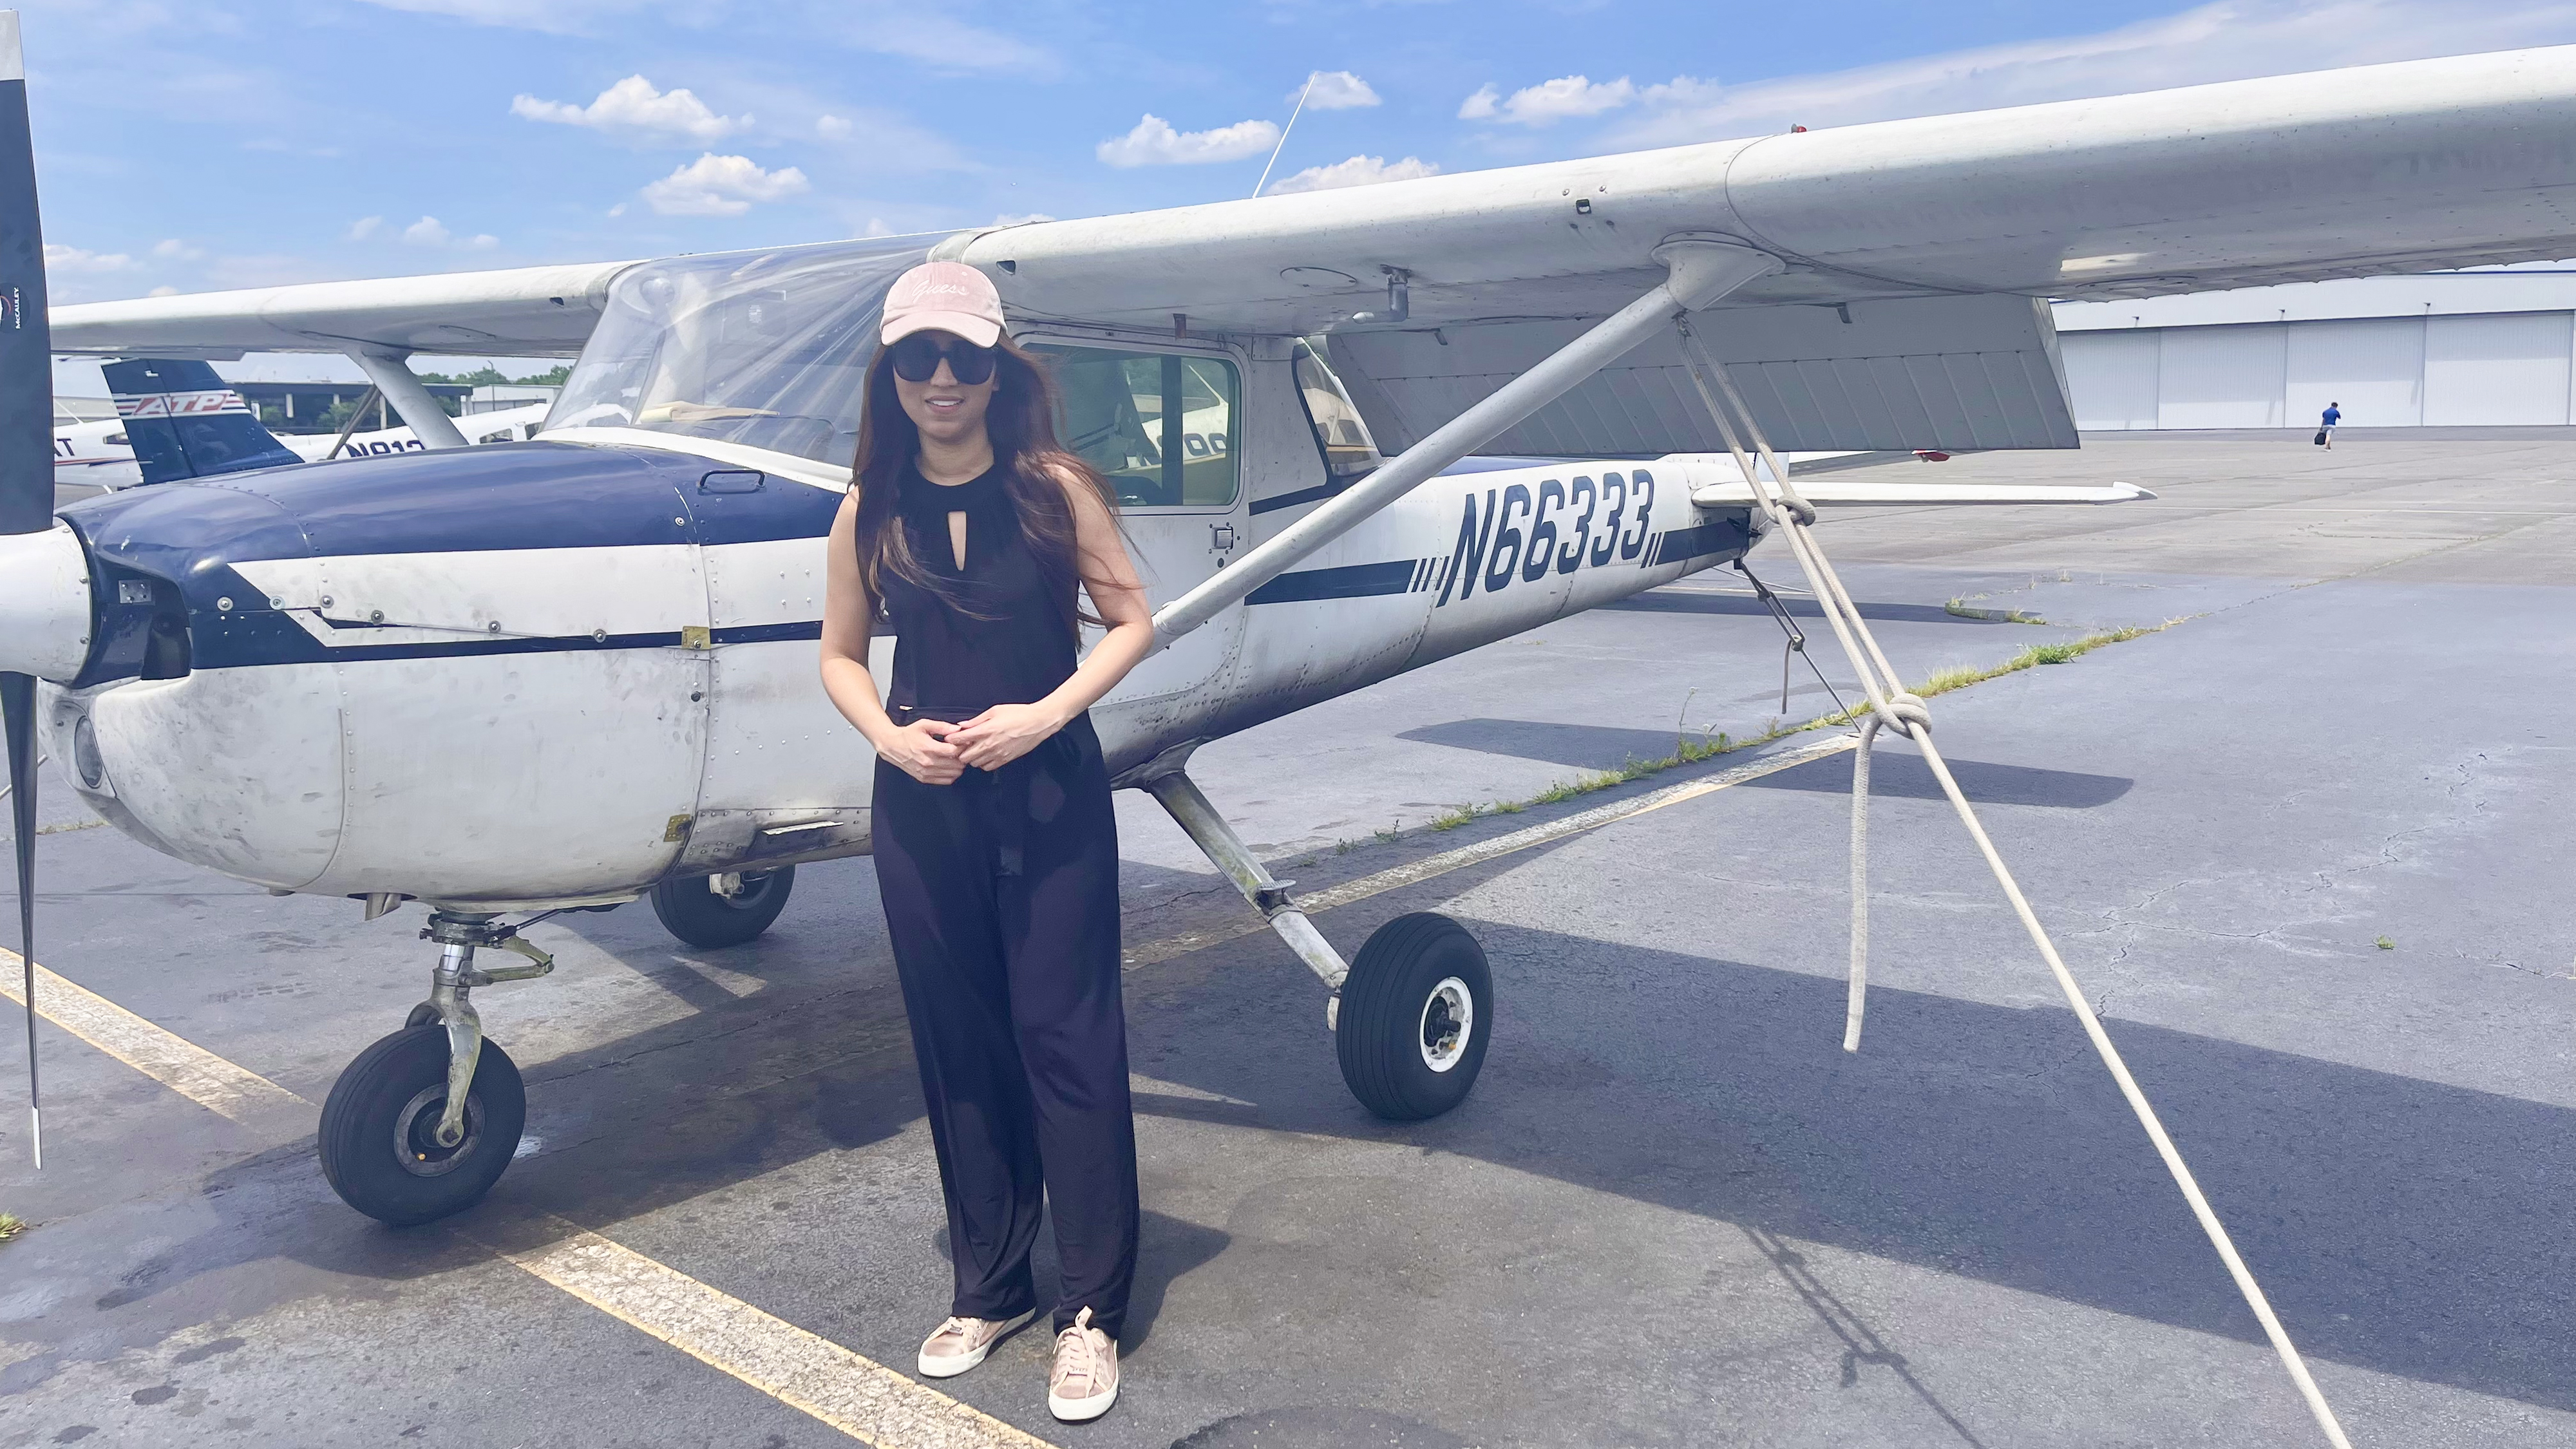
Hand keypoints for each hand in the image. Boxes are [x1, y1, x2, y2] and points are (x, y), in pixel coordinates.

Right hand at [874, 718, 963, 784]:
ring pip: (953, 774)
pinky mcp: (924, 778)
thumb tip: (957, 729)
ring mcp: (926, 772)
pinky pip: (946, 781)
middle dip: (961, 756)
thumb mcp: (924, 725)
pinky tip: (948, 766)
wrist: (892, 746)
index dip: (961, 746)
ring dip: (957, 766)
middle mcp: (927, 762)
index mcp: (928, 748)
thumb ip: (942, 726)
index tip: (962, 742)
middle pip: (956, 764)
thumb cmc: (907, 735)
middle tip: (960, 750)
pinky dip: (951, 774)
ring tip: (954, 758)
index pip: (953, 751)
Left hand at [945, 702, 1066, 771]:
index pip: (961, 739)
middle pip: (965, 756)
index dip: (952, 740)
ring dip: (972, 757)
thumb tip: (962, 725)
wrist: (1038, 723)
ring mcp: (998, 754)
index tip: (950, 738)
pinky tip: (985, 754)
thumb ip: (977, 720)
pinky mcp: (1005, 759)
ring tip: (974, 749)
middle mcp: (990, 744)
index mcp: (986, 730)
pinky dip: (983, 763)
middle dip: (960, 751)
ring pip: (974, 763)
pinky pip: (987, 767)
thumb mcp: (995, 710)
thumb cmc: (1018, 714)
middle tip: (962, 745)